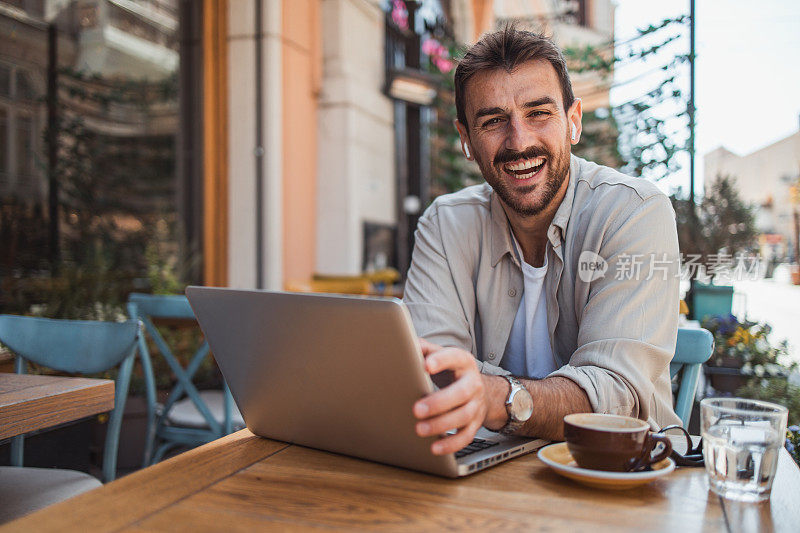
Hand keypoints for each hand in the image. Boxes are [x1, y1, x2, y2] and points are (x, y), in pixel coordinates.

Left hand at [413, 338, 486, 454]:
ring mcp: (476, 404)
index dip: (442, 361)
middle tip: (416, 409)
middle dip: (439, 402)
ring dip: (441, 425)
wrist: (478, 388)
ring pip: (463, 416)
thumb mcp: (441, 355)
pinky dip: (451, 444)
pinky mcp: (475, 424)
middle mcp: (473, 383)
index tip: (426, 365)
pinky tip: (435, 448)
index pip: (454, 358)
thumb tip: (405, 343)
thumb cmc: (450, 370)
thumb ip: (424, 348)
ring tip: (420, 429)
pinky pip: (466, 436)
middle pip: (461, 392)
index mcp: (463, 362)